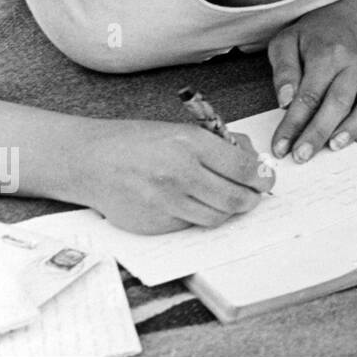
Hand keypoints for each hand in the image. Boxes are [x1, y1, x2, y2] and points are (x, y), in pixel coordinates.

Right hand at [73, 121, 274, 234]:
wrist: (89, 161)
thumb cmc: (137, 141)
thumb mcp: (182, 130)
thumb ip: (220, 145)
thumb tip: (254, 162)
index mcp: (190, 144)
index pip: (243, 169)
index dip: (262, 177)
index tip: (266, 179)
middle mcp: (180, 175)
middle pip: (235, 199)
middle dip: (252, 199)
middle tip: (254, 195)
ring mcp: (166, 203)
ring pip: (216, 218)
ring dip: (227, 210)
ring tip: (226, 199)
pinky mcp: (154, 225)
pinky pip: (191, 226)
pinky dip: (198, 216)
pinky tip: (192, 203)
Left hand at [267, 12, 356, 162]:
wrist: (336, 25)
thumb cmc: (306, 40)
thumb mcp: (284, 45)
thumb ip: (284, 71)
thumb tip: (286, 102)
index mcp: (326, 55)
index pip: (309, 94)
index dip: (293, 123)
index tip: (280, 146)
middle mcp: (352, 66)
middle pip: (338, 102)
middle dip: (319, 131)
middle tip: (302, 155)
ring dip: (354, 127)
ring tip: (335, 146)